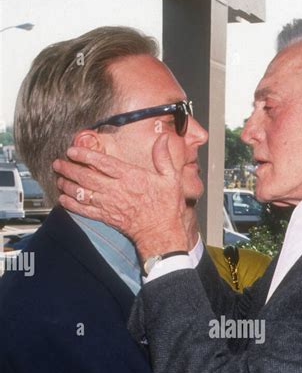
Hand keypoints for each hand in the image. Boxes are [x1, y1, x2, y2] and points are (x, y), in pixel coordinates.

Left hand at [53, 135, 187, 260]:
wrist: (161, 233)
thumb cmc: (167, 207)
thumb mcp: (171, 179)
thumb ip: (164, 158)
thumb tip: (162, 139)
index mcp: (130, 177)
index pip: (101, 162)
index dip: (84, 155)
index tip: (72, 150)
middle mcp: (116, 189)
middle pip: (86, 177)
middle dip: (69, 169)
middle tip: (58, 163)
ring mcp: (110, 204)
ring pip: (82, 193)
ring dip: (67, 185)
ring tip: (58, 179)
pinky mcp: (107, 217)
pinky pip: (85, 210)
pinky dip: (72, 205)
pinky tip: (63, 200)